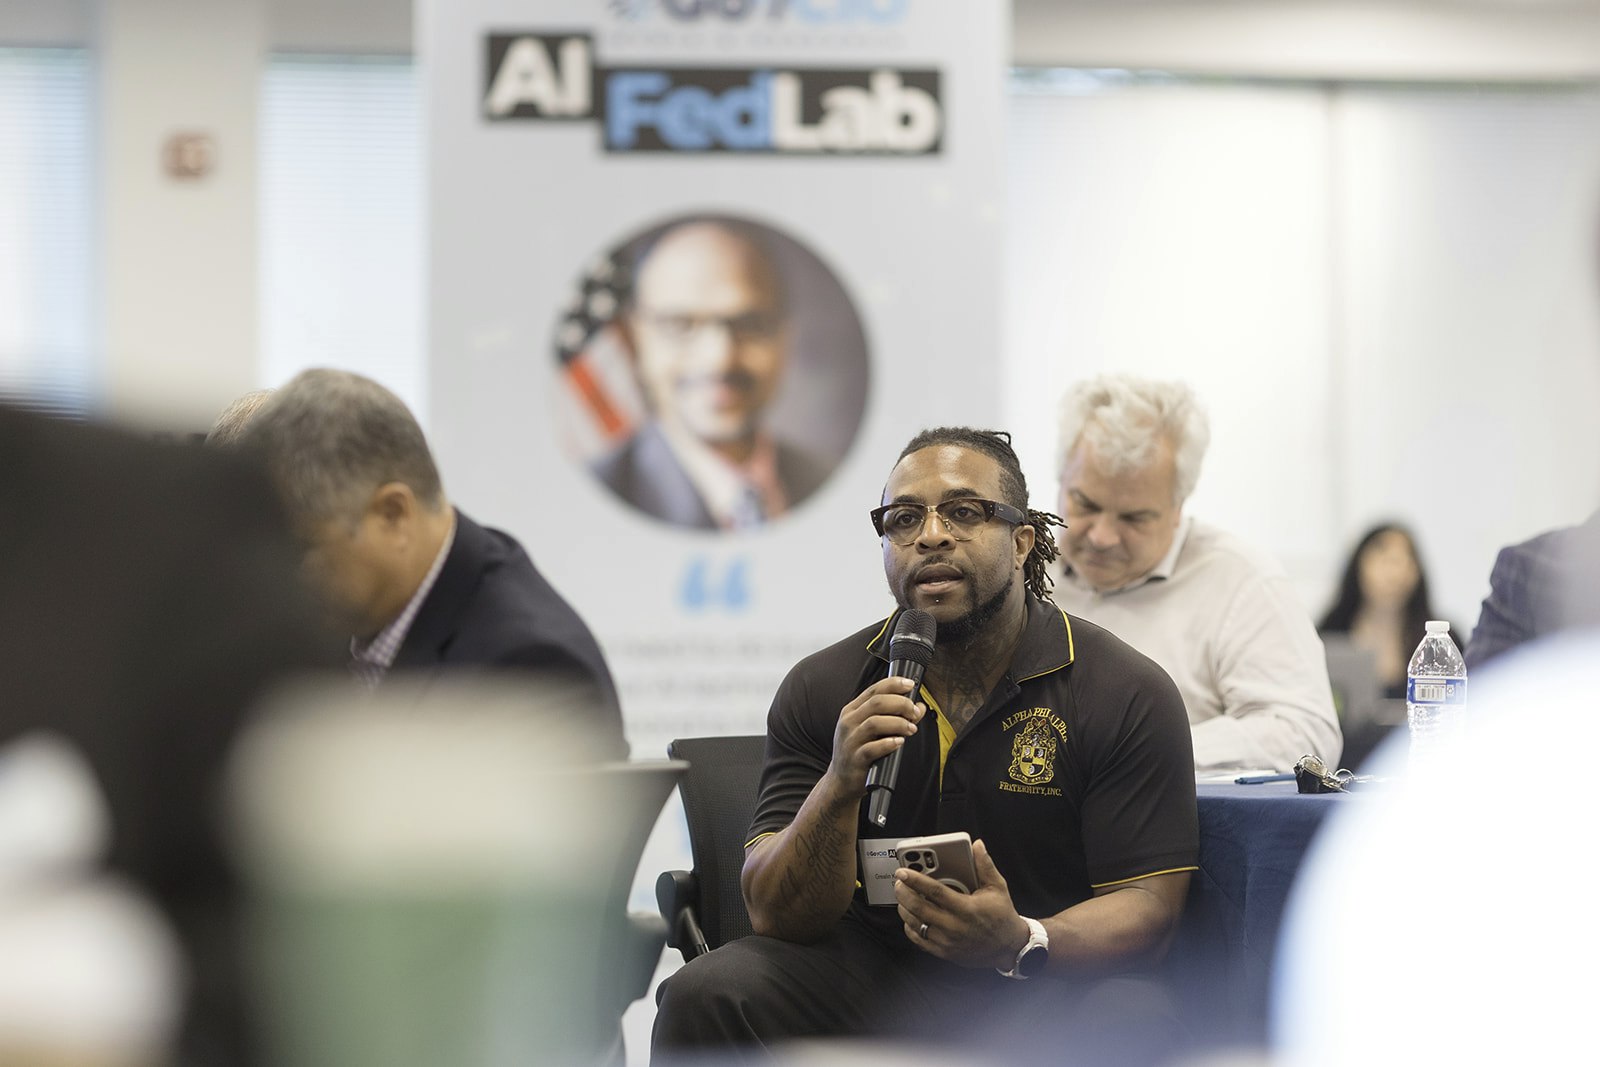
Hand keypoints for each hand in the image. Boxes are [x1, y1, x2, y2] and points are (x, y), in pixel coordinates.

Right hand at [824, 677, 924, 796]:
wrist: (841, 781)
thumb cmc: (858, 752)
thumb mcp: (873, 731)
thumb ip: (895, 716)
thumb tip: (920, 707)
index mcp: (852, 711)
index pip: (874, 689)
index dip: (894, 684)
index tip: (910, 685)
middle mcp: (849, 722)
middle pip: (877, 703)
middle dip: (901, 704)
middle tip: (914, 711)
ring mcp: (850, 740)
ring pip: (874, 723)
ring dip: (898, 723)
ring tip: (911, 728)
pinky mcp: (855, 759)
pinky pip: (871, 748)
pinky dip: (888, 743)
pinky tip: (899, 742)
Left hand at [895, 838, 1028, 969]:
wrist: (1009, 948)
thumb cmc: (1002, 916)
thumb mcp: (997, 888)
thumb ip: (985, 866)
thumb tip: (977, 846)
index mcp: (966, 909)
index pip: (934, 892)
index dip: (915, 880)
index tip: (903, 871)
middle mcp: (954, 927)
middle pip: (918, 908)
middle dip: (903, 892)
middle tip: (899, 882)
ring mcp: (947, 942)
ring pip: (915, 924)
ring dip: (904, 908)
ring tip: (903, 896)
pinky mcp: (943, 952)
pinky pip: (918, 940)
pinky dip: (910, 927)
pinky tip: (911, 915)